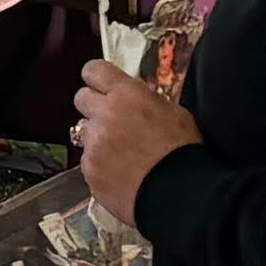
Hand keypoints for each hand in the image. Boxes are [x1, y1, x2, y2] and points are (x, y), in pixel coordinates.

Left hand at [74, 60, 201, 227]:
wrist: (180, 195)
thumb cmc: (184, 151)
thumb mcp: (173, 113)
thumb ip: (144, 101)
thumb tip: (131, 100)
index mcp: (126, 94)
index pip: (94, 70)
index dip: (97, 79)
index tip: (103, 88)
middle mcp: (103, 114)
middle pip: (81, 98)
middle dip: (94, 108)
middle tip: (112, 123)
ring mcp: (93, 143)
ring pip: (85, 133)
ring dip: (98, 140)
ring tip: (122, 157)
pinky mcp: (89, 170)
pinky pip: (88, 162)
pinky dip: (100, 167)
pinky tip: (121, 177)